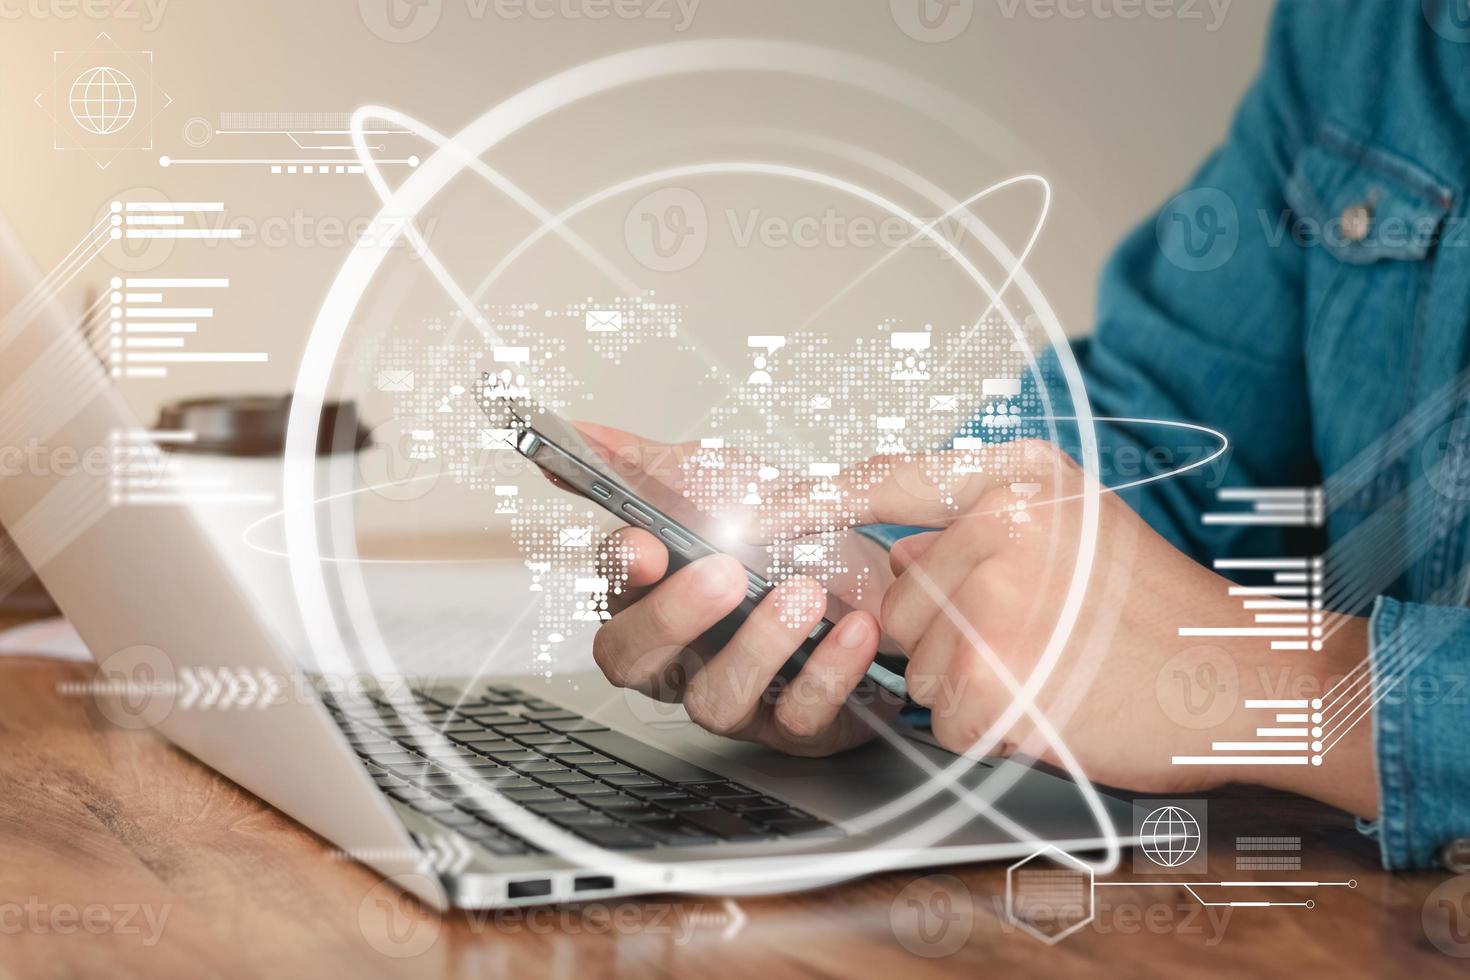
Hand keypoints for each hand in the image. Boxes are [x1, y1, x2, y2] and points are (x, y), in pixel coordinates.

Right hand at [574, 423, 902, 757]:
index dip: (621, 572)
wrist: (874, 584)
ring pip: (715, 700)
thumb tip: (583, 435)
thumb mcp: (719, 486)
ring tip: (804, 595)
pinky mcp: (794, 725)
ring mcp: (735, 696)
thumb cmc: (782, 542)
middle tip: (724, 574)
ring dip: (760, 645)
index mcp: (651, 598)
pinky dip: (828, 671)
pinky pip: (799, 716)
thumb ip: (647, 465)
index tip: (646, 544)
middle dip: (674, 616)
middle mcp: (680, 656)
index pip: (610, 591)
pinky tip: (853, 629)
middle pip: (634, 659)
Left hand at [761, 439, 1375, 811]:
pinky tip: (1050, 706)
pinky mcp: (991, 681)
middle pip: (896, 603)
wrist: (1244, 679)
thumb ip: (981, 523)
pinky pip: (943, 717)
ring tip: (1051, 670)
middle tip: (1032, 640)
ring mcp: (991, 603)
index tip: (754, 511)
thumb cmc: (1158, 611)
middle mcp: (997, 527)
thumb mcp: (1075, 524)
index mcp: (1016, 480)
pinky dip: (988, 729)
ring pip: (917, 666)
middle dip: (943, 636)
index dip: (812, 500)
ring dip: (969, 686)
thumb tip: (896, 551)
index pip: (885, 481)